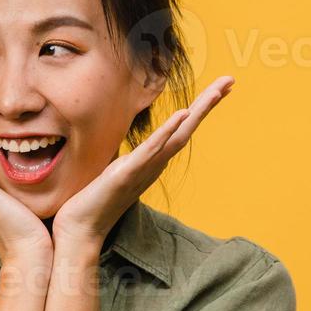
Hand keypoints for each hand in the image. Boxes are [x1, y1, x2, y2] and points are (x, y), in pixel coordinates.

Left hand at [52, 76, 235, 247]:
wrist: (79, 230)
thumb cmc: (93, 202)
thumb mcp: (113, 171)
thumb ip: (125, 158)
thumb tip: (124, 147)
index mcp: (151, 161)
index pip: (180, 131)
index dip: (199, 109)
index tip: (218, 89)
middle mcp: (153, 165)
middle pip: (187, 129)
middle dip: (208, 104)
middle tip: (231, 80)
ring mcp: (142, 170)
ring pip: (177, 136)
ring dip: (197, 112)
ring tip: (217, 91)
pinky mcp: (125, 174)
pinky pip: (150, 150)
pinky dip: (167, 132)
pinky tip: (182, 114)